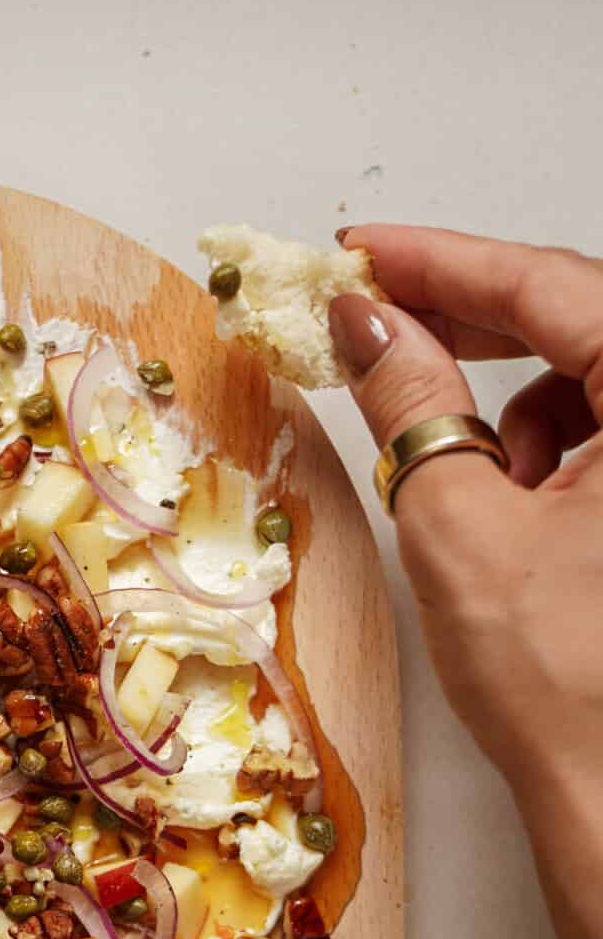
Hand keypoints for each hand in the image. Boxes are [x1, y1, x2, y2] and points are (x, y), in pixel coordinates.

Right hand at [329, 225, 602, 938]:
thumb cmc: (562, 684)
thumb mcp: (459, 524)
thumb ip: (411, 401)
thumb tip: (367, 322)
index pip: (552, 286)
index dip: (442, 261)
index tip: (360, 254)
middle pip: (584, 321)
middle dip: (474, 324)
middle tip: (375, 319)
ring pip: (598, 384)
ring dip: (517, 409)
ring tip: (466, 485)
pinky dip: (553, 457)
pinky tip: (516, 518)